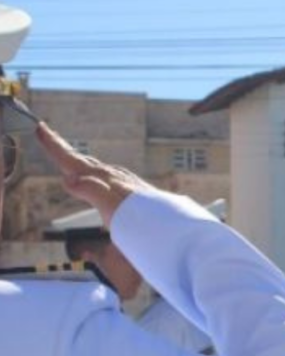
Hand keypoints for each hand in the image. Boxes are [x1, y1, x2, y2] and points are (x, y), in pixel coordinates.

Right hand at [35, 122, 154, 226]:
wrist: (174, 228)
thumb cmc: (144, 223)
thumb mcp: (113, 208)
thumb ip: (92, 191)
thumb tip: (68, 178)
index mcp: (103, 181)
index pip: (73, 161)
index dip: (55, 147)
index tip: (40, 127)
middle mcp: (113, 178)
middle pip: (82, 161)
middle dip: (63, 149)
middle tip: (46, 133)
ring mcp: (124, 185)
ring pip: (95, 168)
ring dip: (78, 160)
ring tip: (66, 155)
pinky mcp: (133, 195)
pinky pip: (106, 178)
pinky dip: (94, 173)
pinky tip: (98, 178)